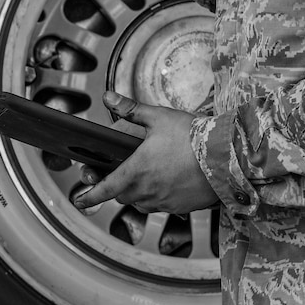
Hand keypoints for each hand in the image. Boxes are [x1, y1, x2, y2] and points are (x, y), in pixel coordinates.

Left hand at [71, 92, 219, 214]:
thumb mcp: (158, 117)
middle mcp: (147, 190)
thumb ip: (131, 109)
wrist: (226, 156)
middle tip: (117, 177)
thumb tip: (108, 97)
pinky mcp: (180, 207)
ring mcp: (164, 201)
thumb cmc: (192, 136)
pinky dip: (155, 198)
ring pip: (140, 203)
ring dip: (136, 193)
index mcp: (136, 170)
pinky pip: (160, 206)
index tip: (78, 200)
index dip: (89, 196)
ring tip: (143, 178)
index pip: (104, 188)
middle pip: (121, 195)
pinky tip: (164, 183)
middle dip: (116, 188)